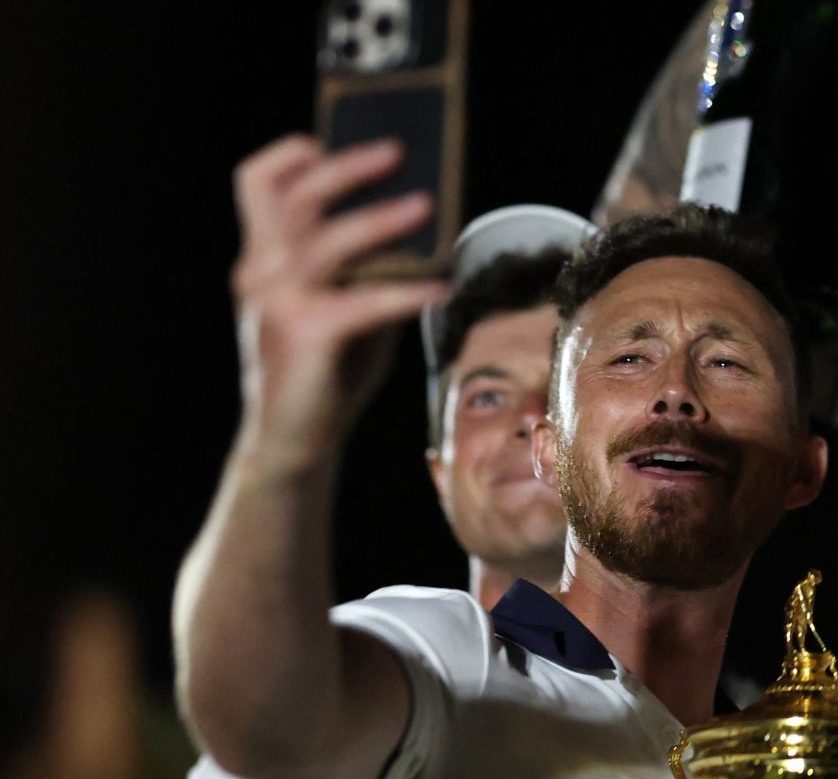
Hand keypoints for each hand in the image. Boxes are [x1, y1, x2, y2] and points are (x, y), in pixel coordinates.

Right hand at [229, 135, 446, 461]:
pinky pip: (362, 301)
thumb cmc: (327, 371)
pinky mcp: (305, 335)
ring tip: (427, 208)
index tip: (329, 139)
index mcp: (264, 258)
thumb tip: (423, 222)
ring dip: (380, 220)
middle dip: (348, 168)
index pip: (256, 183)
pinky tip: (442, 289)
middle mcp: (262, 272)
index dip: (290, 154)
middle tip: (397, 151)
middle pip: (294, 196)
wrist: (295, 440)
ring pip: (327, 241)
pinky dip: (406, 292)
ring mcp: (278, 302)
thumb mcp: (346, 305)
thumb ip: (368, 267)